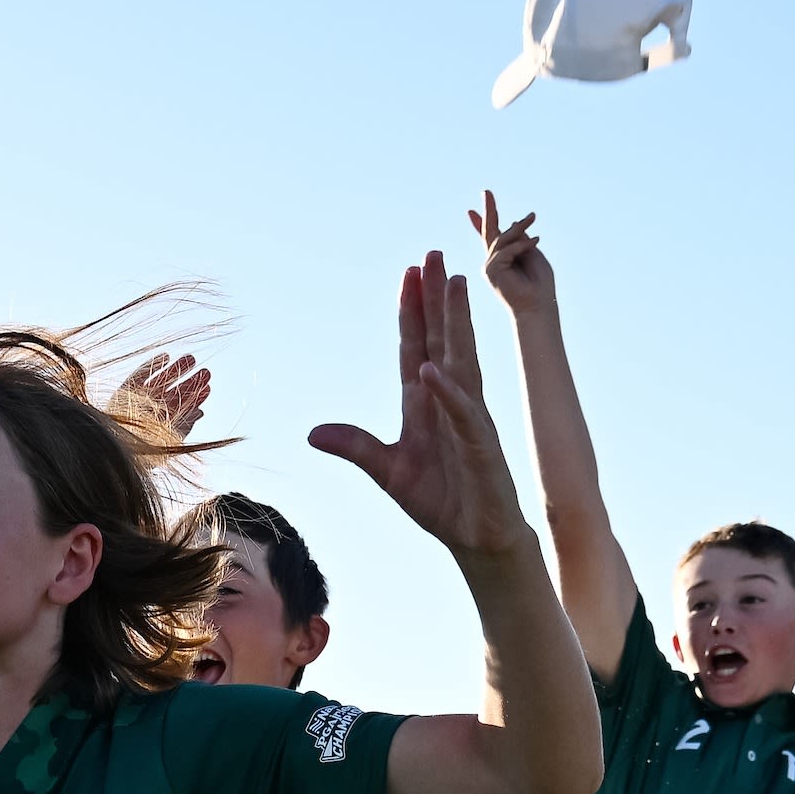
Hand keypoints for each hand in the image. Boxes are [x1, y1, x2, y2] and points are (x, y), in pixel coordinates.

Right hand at [114, 353, 213, 440]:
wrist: (121, 444)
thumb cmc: (144, 448)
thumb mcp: (171, 439)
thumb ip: (185, 425)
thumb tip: (200, 412)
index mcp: (161, 424)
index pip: (181, 408)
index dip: (195, 398)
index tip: (208, 388)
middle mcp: (150, 411)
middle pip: (173, 393)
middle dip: (190, 383)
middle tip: (206, 373)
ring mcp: (137, 400)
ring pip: (159, 381)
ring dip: (176, 369)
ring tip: (192, 359)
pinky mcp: (124, 391)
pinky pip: (140, 374)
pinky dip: (152, 365)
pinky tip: (166, 357)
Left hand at [308, 255, 530, 569]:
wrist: (478, 539)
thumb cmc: (441, 502)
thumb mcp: (388, 471)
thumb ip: (355, 447)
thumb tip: (314, 433)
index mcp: (423, 404)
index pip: (414, 347)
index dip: (411, 312)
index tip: (408, 273)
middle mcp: (448, 402)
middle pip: (441, 340)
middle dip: (436, 298)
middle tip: (433, 255)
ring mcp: (468, 420)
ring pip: (460, 361)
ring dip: (455, 324)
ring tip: (453, 284)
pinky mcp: (480, 447)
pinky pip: (463, 414)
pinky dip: (447, 393)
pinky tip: (433, 370)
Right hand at [467, 191, 555, 317]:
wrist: (538, 305)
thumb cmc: (539, 284)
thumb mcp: (532, 253)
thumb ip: (520, 239)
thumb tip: (511, 223)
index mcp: (503, 259)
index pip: (491, 237)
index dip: (481, 223)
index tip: (471, 211)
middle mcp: (493, 262)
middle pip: (489, 233)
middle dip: (488, 211)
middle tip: (486, 191)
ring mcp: (490, 267)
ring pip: (502, 239)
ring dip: (519, 228)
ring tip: (533, 218)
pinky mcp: (492, 271)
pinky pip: (507, 250)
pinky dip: (522, 245)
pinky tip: (536, 240)